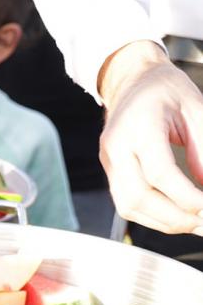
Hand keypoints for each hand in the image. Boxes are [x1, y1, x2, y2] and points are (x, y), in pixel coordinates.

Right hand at [98, 41, 202, 234]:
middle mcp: (116, 146)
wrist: (133, 81)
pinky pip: (126, 203)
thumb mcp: (197, 111)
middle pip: (138, 196)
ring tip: (193, 223)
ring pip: (129, 206)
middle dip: (175, 218)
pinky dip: (152, 216)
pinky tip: (175, 216)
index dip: (186, 197)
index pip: (159, 172)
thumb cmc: (166, 91)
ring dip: (163, 222)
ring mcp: (109, 161)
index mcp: (138, 126)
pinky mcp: (110, 172)